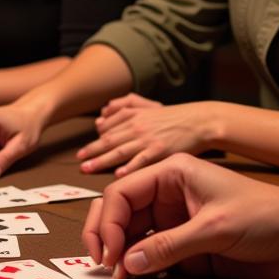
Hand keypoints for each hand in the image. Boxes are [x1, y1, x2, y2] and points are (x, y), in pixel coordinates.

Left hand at [78, 95, 217, 175]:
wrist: (199, 121)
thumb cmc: (175, 116)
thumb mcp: (149, 105)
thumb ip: (126, 104)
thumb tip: (102, 112)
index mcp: (134, 115)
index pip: (107, 127)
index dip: (94, 140)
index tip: (83, 151)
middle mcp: (137, 126)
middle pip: (109, 139)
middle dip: (91, 151)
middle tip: (78, 161)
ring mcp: (148, 139)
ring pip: (120, 151)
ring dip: (101, 160)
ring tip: (88, 168)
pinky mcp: (160, 151)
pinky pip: (141, 160)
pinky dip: (129, 167)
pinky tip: (118, 174)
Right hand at [82, 153, 278, 278]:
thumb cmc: (267, 218)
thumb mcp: (216, 227)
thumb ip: (170, 245)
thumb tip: (127, 262)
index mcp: (172, 173)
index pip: (122, 192)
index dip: (108, 222)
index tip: (110, 253)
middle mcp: (167, 195)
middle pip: (117, 211)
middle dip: (104, 235)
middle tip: (101, 265)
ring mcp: (173, 222)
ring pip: (128, 235)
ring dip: (118, 254)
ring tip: (116, 278)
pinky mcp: (182, 247)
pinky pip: (148, 255)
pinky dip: (136, 267)